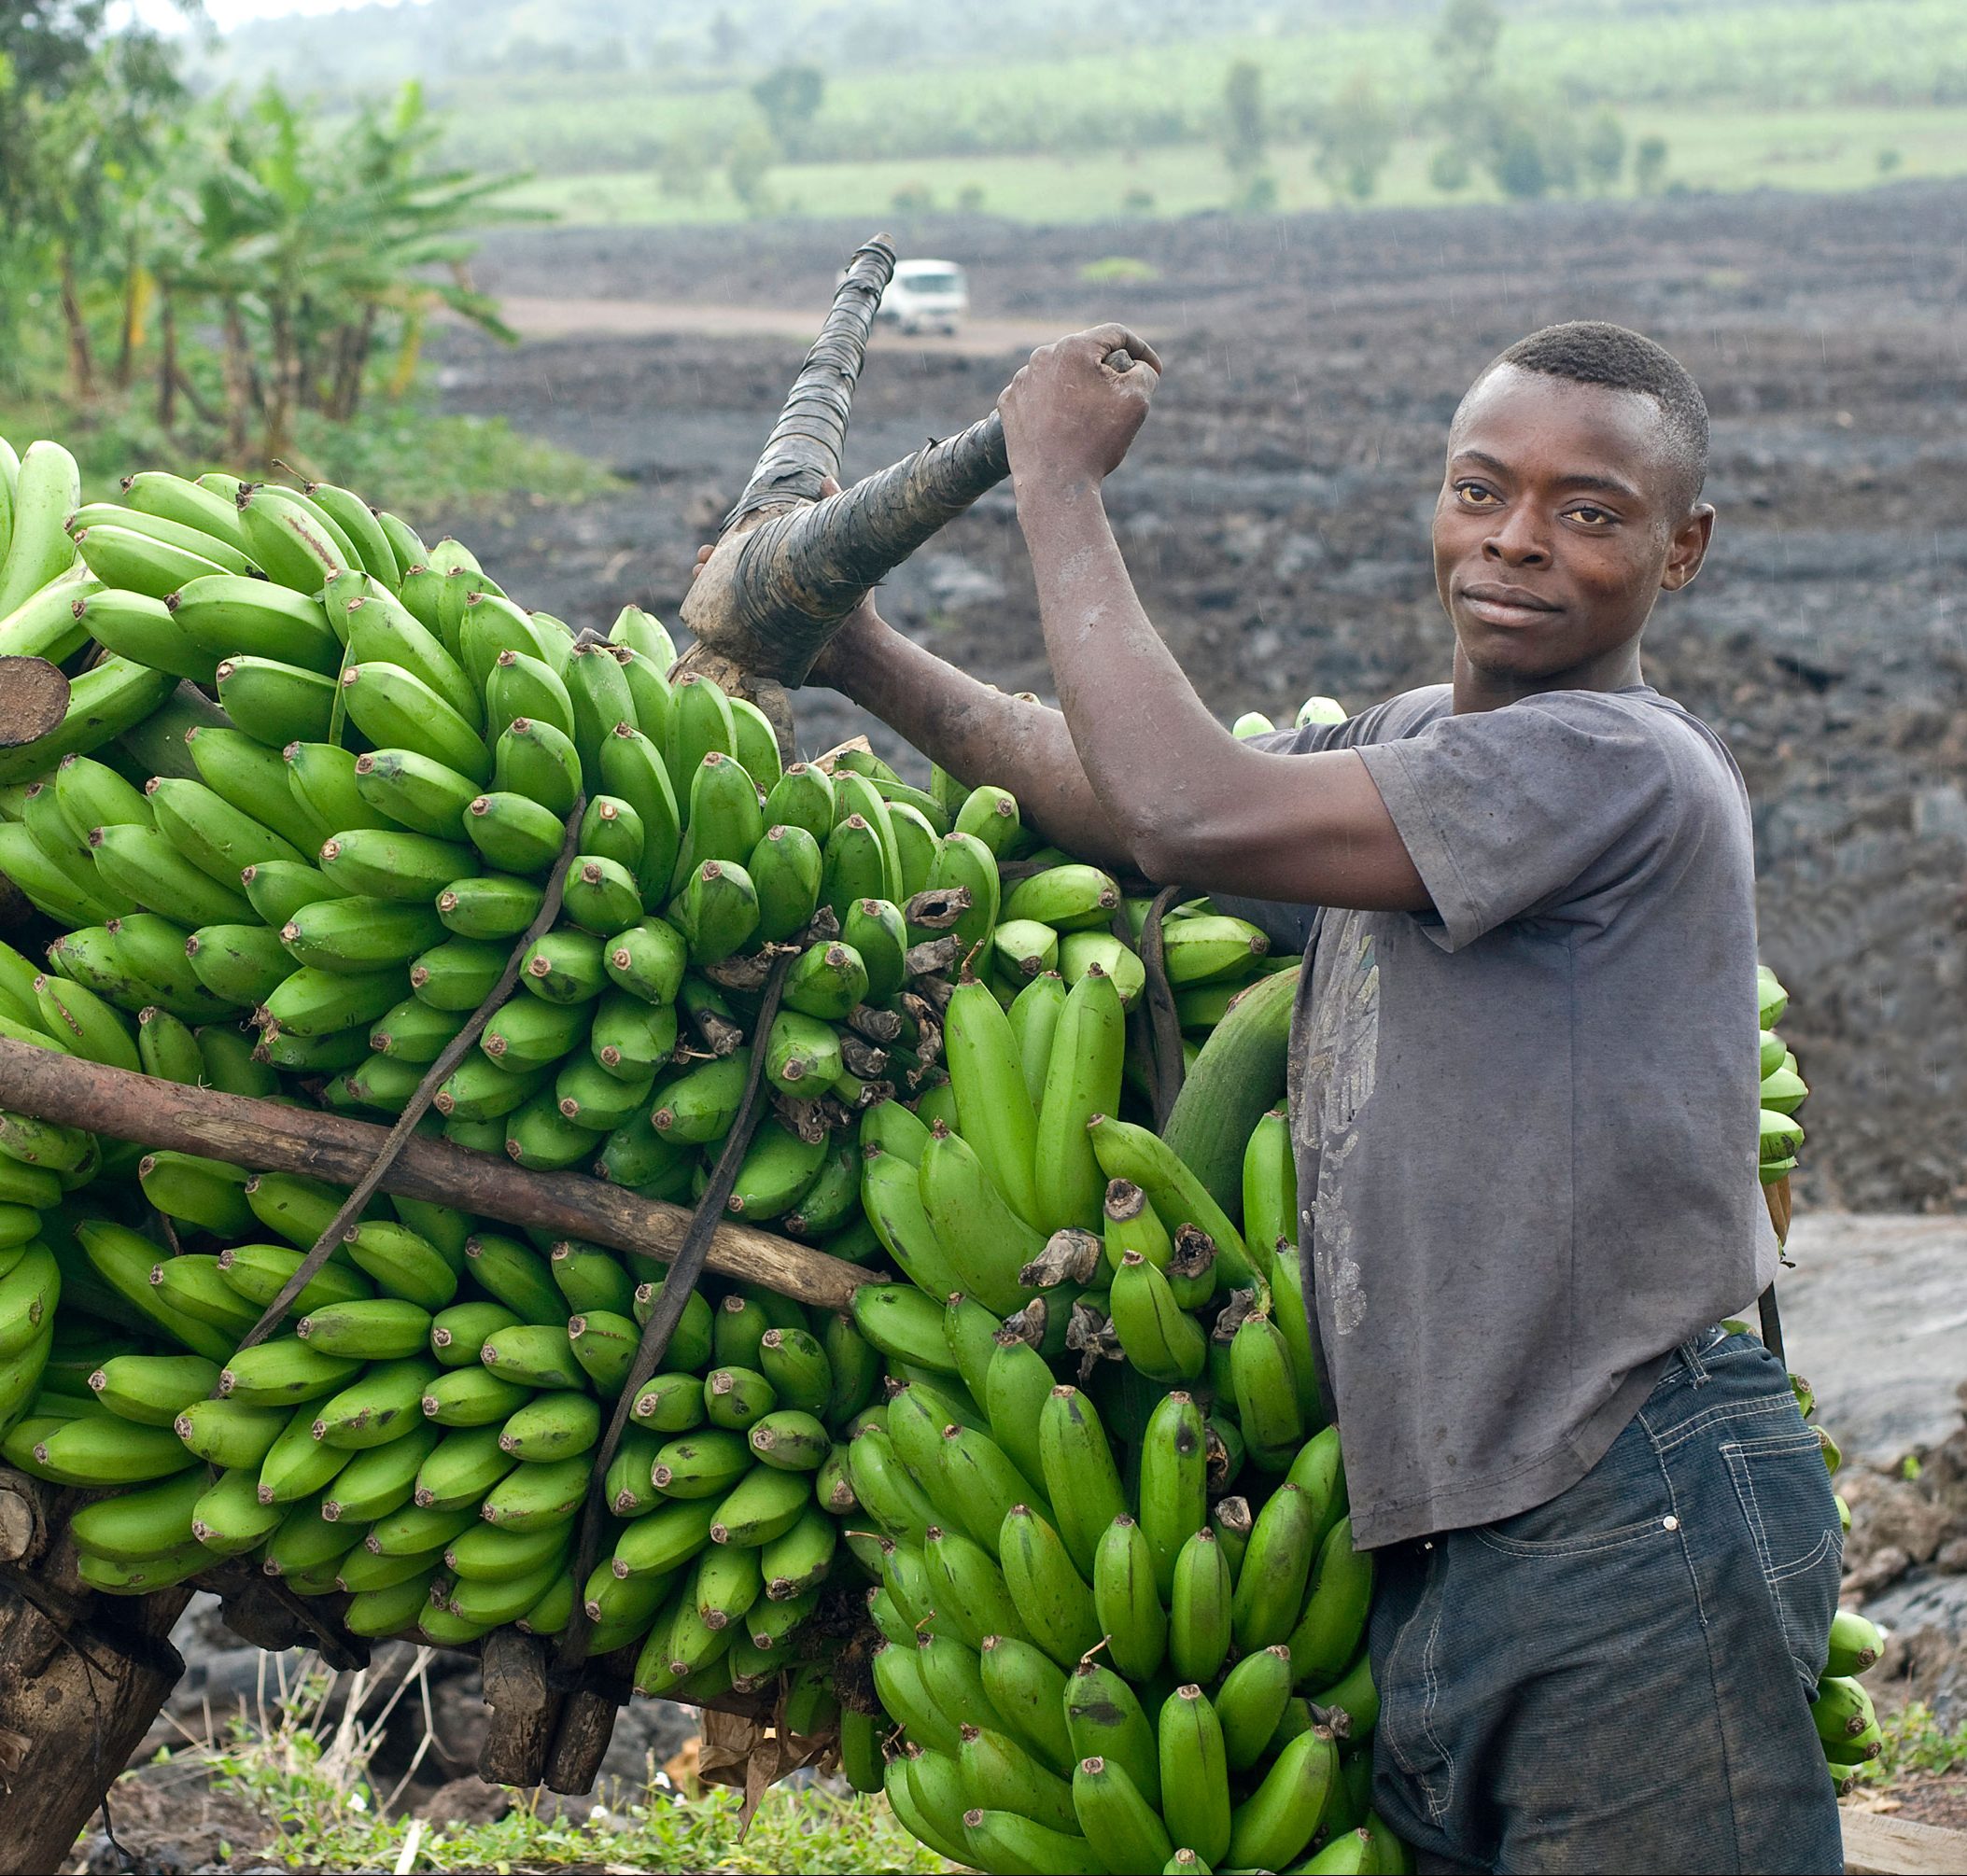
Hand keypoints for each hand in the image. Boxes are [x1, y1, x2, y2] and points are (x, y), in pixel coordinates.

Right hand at [688, 476, 885, 689]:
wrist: (860, 649)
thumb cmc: (856, 605)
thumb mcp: (844, 552)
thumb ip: (834, 513)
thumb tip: (824, 479)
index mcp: (781, 577)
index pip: (745, 560)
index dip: (725, 553)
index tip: (711, 548)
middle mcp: (769, 601)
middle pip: (729, 583)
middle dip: (708, 573)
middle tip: (701, 566)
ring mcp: (764, 627)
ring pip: (723, 610)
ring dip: (705, 598)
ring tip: (698, 588)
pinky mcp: (764, 652)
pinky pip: (732, 642)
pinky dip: (714, 632)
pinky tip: (703, 622)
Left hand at [998, 323, 1161, 495]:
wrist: (1054, 485)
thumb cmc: (1097, 442)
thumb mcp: (1137, 399)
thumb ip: (1145, 371)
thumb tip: (1137, 366)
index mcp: (1074, 347)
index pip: (1115, 334)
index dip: (1141, 349)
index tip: (1153, 370)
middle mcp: (1042, 356)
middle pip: (1086, 354)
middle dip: (1107, 371)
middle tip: (1121, 399)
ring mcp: (1021, 381)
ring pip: (1060, 375)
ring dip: (1078, 388)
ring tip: (1089, 419)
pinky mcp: (1009, 404)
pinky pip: (1039, 396)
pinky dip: (1053, 406)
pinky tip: (1063, 427)